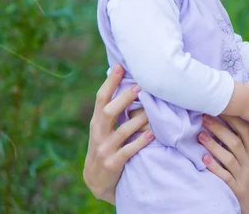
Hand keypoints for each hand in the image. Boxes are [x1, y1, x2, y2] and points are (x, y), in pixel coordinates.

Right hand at [83, 64, 153, 203]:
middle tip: (140, 86)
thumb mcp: (104, 129)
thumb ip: (113, 110)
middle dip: (123, 98)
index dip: (109, 82)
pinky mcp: (112, 164)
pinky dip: (140, 142)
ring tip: (151, 111)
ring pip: (121, 132)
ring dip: (137, 121)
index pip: (100, 99)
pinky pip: (127, 151)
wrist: (97, 182)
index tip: (119, 66)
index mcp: (97, 122)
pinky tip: (151, 134)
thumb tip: (129, 83)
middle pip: (108, 112)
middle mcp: (98, 134)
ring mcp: (104, 150)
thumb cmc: (106, 147)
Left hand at [198, 114, 248, 213]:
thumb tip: (225, 126)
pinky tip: (204, 160)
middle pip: (235, 142)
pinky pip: (225, 177)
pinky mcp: (237, 189)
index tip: (220, 108)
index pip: (246, 131)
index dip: (233, 118)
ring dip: (214, 145)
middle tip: (204, 117)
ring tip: (200, 135)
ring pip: (229, 158)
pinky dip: (215, 167)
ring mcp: (244, 176)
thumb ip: (243, 145)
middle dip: (219, 128)